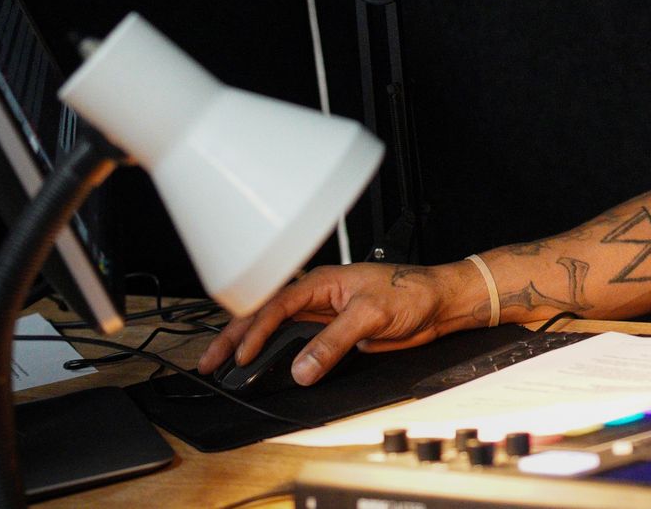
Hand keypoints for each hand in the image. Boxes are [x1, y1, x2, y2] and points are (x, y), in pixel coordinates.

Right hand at [197, 262, 462, 384]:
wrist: (439, 303)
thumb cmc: (411, 292)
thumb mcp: (370, 315)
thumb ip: (333, 342)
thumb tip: (302, 368)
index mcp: (320, 282)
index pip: (276, 306)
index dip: (255, 332)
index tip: (241, 356)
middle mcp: (317, 297)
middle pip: (265, 316)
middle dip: (235, 337)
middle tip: (211, 362)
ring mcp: (323, 316)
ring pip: (277, 331)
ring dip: (251, 346)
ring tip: (225, 366)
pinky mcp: (334, 333)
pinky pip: (297, 344)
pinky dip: (276, 356)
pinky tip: (264, 367)